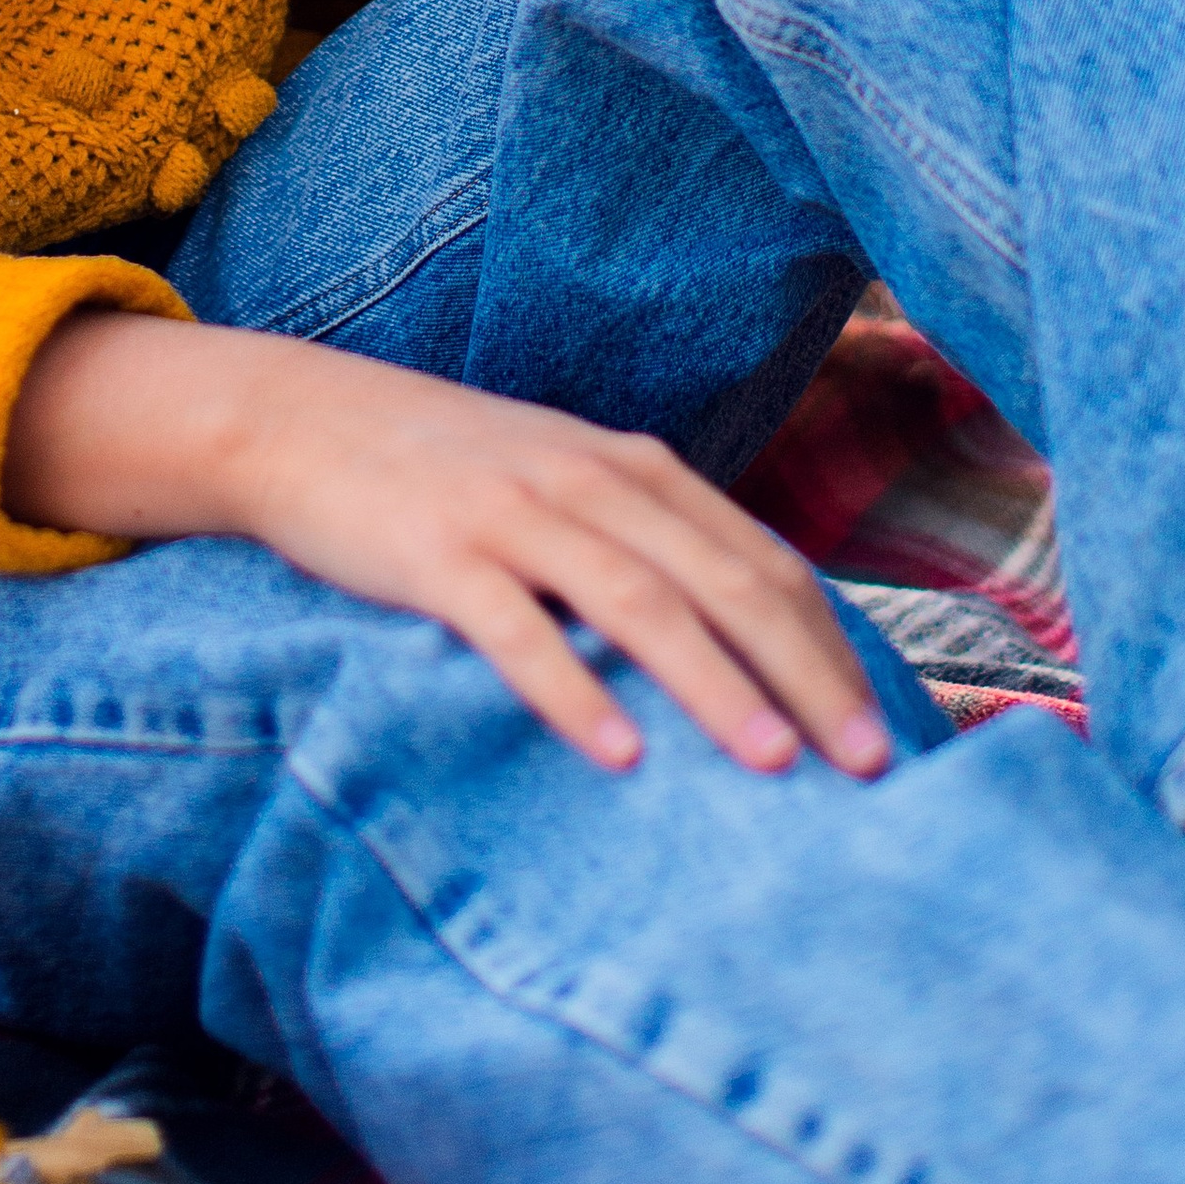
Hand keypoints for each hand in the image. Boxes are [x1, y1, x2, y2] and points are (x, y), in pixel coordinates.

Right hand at [4, 311, 890, 781]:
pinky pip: (516, 630)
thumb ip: (647, 537)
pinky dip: (575, 692)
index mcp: (633, 466)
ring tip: (774, 764)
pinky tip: (618, 753)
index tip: (883, 731)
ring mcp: (513, 514)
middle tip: (864, 766)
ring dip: (714, 686)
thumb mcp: (563, 479)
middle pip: (723, 582)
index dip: (830, 645)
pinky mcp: (436, 555)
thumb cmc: (447, 467)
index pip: (761, 559)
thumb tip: (749, 636)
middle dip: (805, 675)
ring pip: (639, 603)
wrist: (301, 417)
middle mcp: (588, 481)